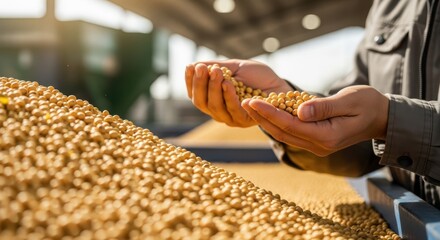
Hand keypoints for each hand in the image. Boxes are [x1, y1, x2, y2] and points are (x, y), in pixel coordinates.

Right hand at [185, 59, 292, 126]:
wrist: (279, 84)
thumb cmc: (256, 76)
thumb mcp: (233, 67)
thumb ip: (215, 67)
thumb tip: (193, 65)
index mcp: (213, 100)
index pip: (195, 94)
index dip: (190, 81)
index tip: (190, 66)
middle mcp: (219, 112)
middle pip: (201, 102)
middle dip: (200, 84)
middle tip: (202, 68)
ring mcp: (231, 118)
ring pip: (214, 107)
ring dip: (213, 88)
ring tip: (215, 72)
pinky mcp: (245, 120)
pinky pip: (233, 110)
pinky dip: (229, 96)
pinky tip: (228, 83)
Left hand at [241, 85, 388, 155]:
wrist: (380, 118)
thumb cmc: (368, 104)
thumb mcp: (349, 100)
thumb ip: (324, 107)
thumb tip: (299, 111)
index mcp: (326, 137)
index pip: (290, 125)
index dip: (269, 113)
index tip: (252, 101)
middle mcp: (318, 146)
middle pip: (283, 131)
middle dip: (262, 117)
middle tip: (243, 102)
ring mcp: (316, 146)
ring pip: (284, 134)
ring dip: (266, 120)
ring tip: (249, 106)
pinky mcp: (315, 141)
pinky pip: (291, 132)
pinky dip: (277, 122)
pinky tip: (265, 112)